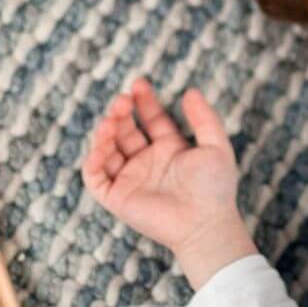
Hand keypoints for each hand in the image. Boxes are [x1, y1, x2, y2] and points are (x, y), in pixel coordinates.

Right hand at [82, 78, 246, 272]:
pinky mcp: (118, 198)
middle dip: (120, 113)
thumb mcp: (216, 146)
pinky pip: (95, 178)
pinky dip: (91, 162)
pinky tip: (100, 148)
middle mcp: (148, 162)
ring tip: (111, 121)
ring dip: (104, 133)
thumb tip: (190, 91)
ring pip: (107, 150)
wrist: (206, 223)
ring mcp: (131, 179)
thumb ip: (204, 118)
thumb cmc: (214, 188)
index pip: (151, 119)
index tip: (139, 83)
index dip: (143, 101)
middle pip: (125, 130)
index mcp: (170, 149)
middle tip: (122, 101)